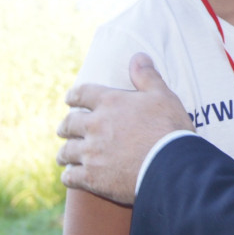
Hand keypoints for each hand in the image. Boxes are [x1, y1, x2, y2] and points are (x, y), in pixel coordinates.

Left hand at [56, 53, 193, 204]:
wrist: (170, 166)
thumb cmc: (169, 128)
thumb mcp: (163, 95)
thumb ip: (147, 76)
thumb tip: (138, 56)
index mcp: (110, 102)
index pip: (82, 94)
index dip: (73, 96)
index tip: (69, 99)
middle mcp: (95, 126)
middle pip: (68, 124)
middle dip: (65, 127)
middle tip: (63, 130)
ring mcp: (91, 153)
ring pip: (66, 152)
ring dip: (64, 153)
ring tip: (64, 156)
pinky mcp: (92, 178)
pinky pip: (70, 177)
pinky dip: (69, 176)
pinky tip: (71, 177)